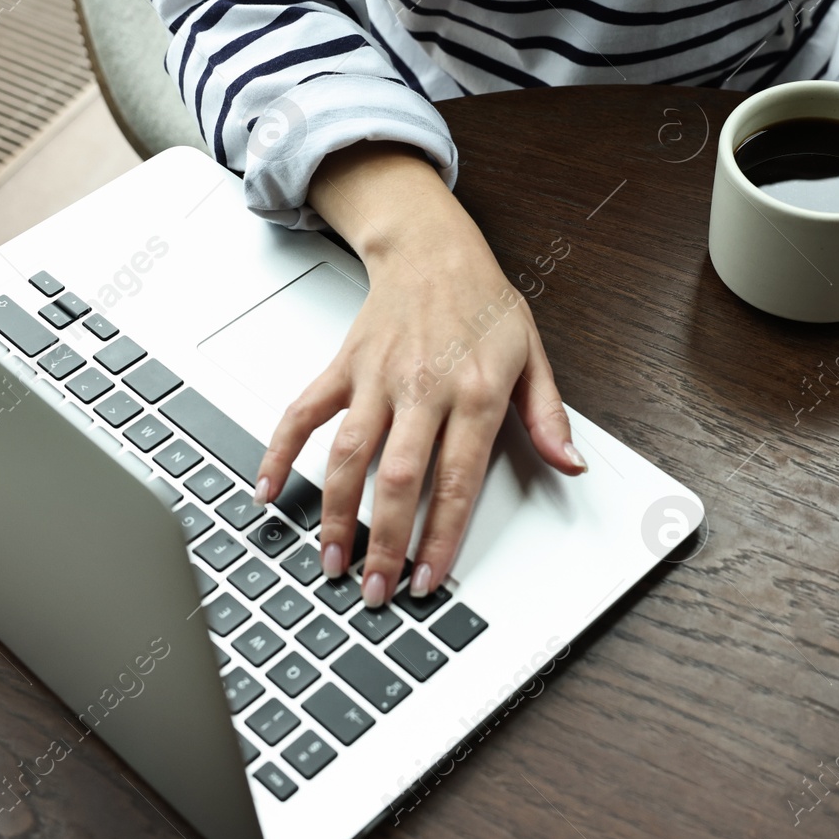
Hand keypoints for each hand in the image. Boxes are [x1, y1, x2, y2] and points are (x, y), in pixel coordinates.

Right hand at [252, 142, 585, 606]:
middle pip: (399, 478)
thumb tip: (571, 464)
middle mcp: (422, 387)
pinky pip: (303, 412)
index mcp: (473, 391)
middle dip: (386, 541)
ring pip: (348, 454)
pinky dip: (280, 451)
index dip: (441, 536)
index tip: (430, 580)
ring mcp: (376, 378)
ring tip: (332, 561)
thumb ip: (548, 416)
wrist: (432, 248)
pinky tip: (267, 490)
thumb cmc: (483, 303)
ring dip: (336, 513)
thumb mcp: (533, 355)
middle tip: (377, 590)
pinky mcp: (344, 367)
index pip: (457, 479)